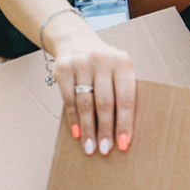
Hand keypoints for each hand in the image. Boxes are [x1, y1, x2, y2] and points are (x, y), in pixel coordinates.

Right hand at [45, 11, 136, 156]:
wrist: (76, 39)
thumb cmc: (104, 64)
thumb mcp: (118, 69)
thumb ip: (122, 91)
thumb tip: (124, 130)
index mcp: (122, 62)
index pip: (126, 98)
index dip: (125, 123)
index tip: (124, 144)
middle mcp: (102, 60)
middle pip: (105, 103)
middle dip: (105, 130)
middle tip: (105, 150)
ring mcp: (81, 63)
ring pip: (86, 104)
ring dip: (88, 130)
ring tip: (91, 148)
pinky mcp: (63, 69)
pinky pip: (69, 100)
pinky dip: (73, 120)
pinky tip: (78, 134)